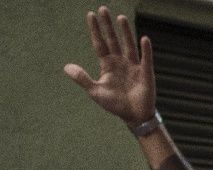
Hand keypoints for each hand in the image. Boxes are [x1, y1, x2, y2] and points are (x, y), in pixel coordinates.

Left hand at [63, 7, 155, 128]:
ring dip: (125, 32)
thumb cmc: (115, 104)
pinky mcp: (146, 73)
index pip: (99, 43)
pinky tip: (144, 39)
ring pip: (128, 45)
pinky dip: (145, 50)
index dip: (95, 30)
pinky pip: (145, 59)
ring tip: (120, 18)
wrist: (134, 116)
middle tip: (103, 9)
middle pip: (112, 40)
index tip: (90, 15)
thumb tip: (66, 67)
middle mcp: (120, 61)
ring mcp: (133, 66)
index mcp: (107, 64)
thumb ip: (82, 78)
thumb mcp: (95, 92)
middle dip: (108, 25)